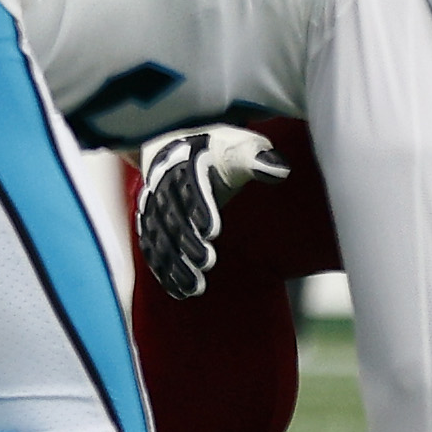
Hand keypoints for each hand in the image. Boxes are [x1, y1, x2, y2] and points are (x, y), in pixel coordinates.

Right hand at [134, 126, 286, 300]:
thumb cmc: (218, 148)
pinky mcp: (150, 220)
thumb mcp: (239, 145)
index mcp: (186, 160)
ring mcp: (153, 203)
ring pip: (158, 234)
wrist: (178, 142)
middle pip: (171, 214)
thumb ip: (257, 157)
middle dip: (187, 240)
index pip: (190, 186)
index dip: (200, 208)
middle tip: (207, 262)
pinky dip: (163, 268)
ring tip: (195, 286)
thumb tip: (280, 169)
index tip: (212, 230)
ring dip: (174, 262)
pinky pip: (151, 245)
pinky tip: (178, 289)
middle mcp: (164, 182)